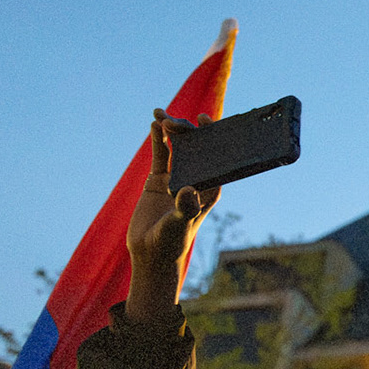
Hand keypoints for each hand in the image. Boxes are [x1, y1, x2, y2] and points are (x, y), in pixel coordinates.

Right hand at [124, 106, 220, 325]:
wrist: (150, 254)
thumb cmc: (171, 243)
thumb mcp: (179, 226)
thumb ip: (185, 209)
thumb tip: (187, 191)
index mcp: (210, 188)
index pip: (217, 158)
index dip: (214, 137)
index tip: (206, 120)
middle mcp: (197, 179)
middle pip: (197, 148)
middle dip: (190, 131)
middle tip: (179, 119)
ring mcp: (178, 177)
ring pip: (177, 148)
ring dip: (172, 130)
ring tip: (161, 114)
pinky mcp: (159, 180)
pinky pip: (160, 154)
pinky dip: (158, 140)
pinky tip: (154, 124)